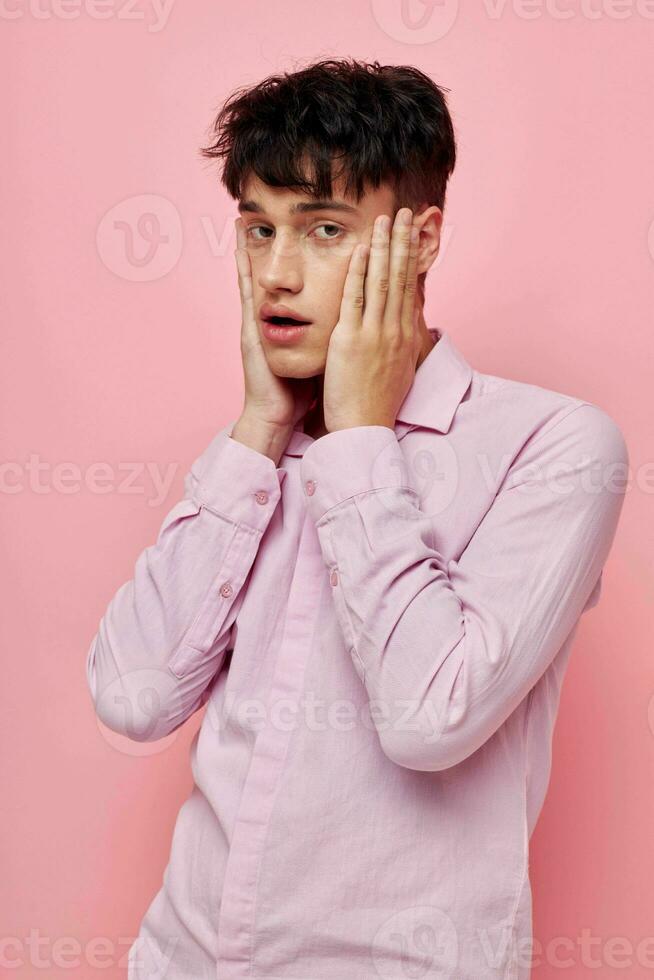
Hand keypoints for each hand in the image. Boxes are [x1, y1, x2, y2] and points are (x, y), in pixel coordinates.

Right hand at [232, 218, 317, 454]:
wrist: (276, 415)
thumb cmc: (299, 392)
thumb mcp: (319, 357)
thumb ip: (329, 340)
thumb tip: (353, 329)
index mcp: (289, 324)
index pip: (295, 285)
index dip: (297, 260)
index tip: (306, 232)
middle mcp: (272, 318)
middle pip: (274, 275)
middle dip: (272, 246)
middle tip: (265, 214)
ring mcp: (258, 322)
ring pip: (257, 277)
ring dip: (249, 248)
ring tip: (243, 218)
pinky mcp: (250, 330)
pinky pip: (246, 294)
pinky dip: (242, 270)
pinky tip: (238, 248)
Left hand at [321, 208, 421, 433]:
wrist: (364, 428)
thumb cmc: (376, 404)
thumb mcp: (398, 370)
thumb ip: (400, 344)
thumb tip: (406, 327)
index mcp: (405, 338)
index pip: (410, 288)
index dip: (411, 258)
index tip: (413, 234)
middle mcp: (395, 331)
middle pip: (401, 277)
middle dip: (403, 242)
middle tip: (405, 213)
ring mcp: (375, 334)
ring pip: (381, 281)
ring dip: (384, 247)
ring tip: (385, 220)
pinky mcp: (351, 340)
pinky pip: (355, 299)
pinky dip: (358, 272)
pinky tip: (361, 250)